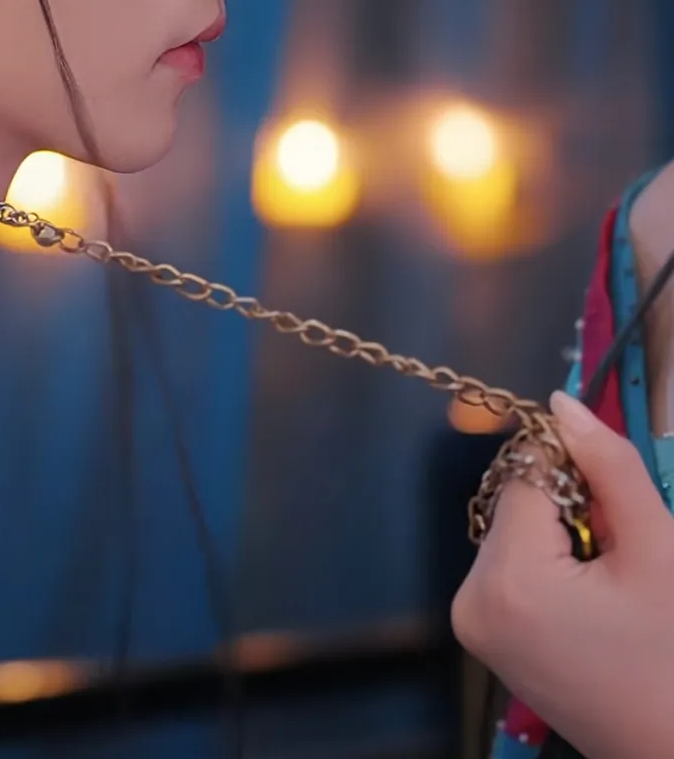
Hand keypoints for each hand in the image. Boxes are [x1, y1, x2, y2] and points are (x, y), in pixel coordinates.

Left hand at [452, 391, 673, 758]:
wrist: (668, 749)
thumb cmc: (672, 659)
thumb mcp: (658, 553)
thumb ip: (610, 467)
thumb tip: (563, 402)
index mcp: (509, 578)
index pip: (528, 472)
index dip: (574, 464)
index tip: (615, 484)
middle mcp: (472, 597)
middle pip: (518, 500)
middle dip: (570, 503)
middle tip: (623, 543)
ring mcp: (473, 621)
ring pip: (516, 528)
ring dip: (561, 531)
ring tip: (612, 578)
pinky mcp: (484, 635)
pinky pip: (512, 565)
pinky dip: (550, 562)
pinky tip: (593, 597)